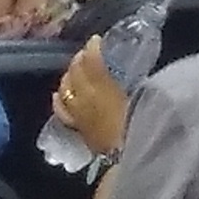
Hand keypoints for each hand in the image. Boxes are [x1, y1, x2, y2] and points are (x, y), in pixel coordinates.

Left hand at [57, 39, 128, 158]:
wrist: (125, 159)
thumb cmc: (138, 126)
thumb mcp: (139, 99)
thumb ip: (135, 84)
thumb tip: (137, 74)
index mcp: (102, 88)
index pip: (92, 61)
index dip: (93, 48)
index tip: (97, 40)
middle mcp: (85, 97)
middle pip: (75, 72)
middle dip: (79, 59)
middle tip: (87, 52)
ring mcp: (77, 113)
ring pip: (65, 87)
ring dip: (69, 75)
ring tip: (75, 69)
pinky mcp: (76, 127)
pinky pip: (61, 109)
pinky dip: (59, 98)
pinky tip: (58, 93)